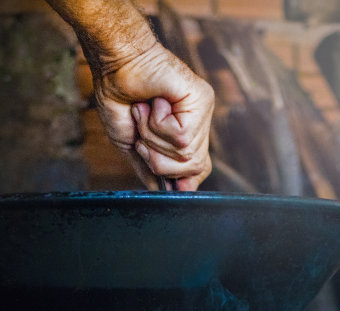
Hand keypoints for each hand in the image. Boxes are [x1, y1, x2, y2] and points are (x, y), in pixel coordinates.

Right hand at [93, 42, 214, 189]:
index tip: (165, 178)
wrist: (114, 66)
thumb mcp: (133, 145)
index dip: (183, 180)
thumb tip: (165, 192)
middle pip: (191, 168)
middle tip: (142, 134)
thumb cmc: (120, 99)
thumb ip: (150, 169)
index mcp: (187, 133)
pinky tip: (154, 104)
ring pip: (184, 154)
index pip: (199, 169)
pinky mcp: (201, 99)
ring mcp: (202, 111)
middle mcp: (199, 123)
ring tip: (145, 113)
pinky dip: (158, 124)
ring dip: (153, 137)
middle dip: (157, 158)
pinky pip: (181, 136)